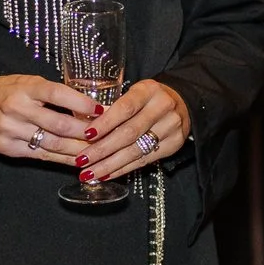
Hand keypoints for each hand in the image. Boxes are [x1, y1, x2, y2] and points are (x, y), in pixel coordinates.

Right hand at [0, 73, 106, 164]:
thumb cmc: (7, 91)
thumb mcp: (28, 83)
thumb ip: (54, 93)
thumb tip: (91, 106)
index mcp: (25, 88)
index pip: (57, 93)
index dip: (81, 103)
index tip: (102, 110)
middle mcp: (17, 109)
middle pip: (59, 125)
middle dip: (86, 133)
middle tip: (108, 136)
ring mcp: (11, 131)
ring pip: (53, 144)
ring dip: (79, 150)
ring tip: (99, 152)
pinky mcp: (8, 148)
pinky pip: (42, 156)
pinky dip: (62, 159)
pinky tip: (78, 161)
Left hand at [77, 78, 191, 184]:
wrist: (181, 103)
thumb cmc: (148, 99)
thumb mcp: (132, 94)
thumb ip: (111, 108)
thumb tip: (82, 128)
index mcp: (148, 90)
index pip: (125, 108)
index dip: (105, 123)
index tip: (86, 135)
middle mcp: (162, 107)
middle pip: (129, 132)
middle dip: (102, 149)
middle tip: (82, 160)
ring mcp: (171, 127)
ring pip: (135, 150)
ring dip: (109, 164)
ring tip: (90, 172)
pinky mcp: (174, 144)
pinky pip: (144, 160)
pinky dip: (122, 169)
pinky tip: (106, 174)